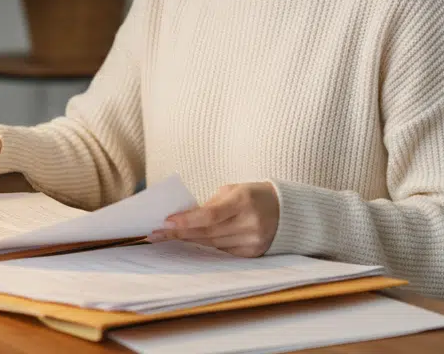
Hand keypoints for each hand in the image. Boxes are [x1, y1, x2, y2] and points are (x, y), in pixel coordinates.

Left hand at [147, 182, 280, 256]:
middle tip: (157, 233)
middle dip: (181, 233)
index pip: (210, 215)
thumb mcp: (233, 190)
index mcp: (243, 201)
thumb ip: (210, 204)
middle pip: (208, 233)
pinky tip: (193, 241)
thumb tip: (182, 218)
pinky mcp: (253, 253)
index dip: (186, 220)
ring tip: (169, 237)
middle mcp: (250, 223)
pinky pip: (223, 251)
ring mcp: (253, 241)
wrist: (286, 209)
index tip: (166, 222)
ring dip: (190, 240)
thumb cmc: (252, 195)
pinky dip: (207, 246)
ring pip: (213, 245)